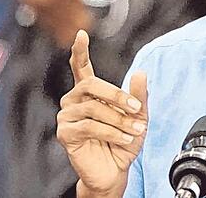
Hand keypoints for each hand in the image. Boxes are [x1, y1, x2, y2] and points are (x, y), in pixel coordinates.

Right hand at [57, 31, 148, 196]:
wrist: (115, 171)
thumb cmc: (123, 142)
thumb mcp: (137, 117)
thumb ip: (138, 96)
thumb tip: (140, 73)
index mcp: (89, 93)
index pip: (80, 66)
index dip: (80, 51)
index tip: (81, 34)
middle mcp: (74, 101)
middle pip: (91, 85)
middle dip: (117, 96)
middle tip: (137, 110)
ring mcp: (67, 116)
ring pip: (93, 108)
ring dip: (119, 120)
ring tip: (135, 130)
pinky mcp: (65, 133)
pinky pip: (89, 126)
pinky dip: (111, 132)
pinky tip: (123, 138)